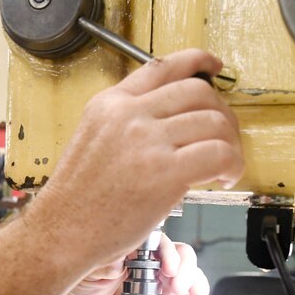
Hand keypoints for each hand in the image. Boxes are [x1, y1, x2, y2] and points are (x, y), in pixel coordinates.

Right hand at [31, 49, 244, 270]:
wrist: (62, 233)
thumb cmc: (77, 201)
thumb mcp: (92, 140)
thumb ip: (127, 123)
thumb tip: (174, 124)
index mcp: (110, 104)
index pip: (163, 66)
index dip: (197, 61)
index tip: (214, 67)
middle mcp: (129, 115)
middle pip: (198, 93)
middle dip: (222, 114)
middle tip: (223, 138)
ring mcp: (147, 142)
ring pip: (214, 122)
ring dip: (231, 143)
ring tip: (225, 165)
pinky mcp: (166, 172)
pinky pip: (219, 154)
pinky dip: (233, 165)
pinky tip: (224, 179)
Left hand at [62, 233, 211, 294]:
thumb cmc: (88, 280)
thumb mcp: (91, 269)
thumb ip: (106, 264)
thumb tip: (119, 261)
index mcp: (139, 248)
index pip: (162, 243)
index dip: (169, 253)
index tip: (168, 269)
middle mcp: (157, 261)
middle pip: (183, 257)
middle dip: (186, 271)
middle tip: (178, 287)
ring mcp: (165, 280)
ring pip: (192, 277)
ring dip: (198, 288)